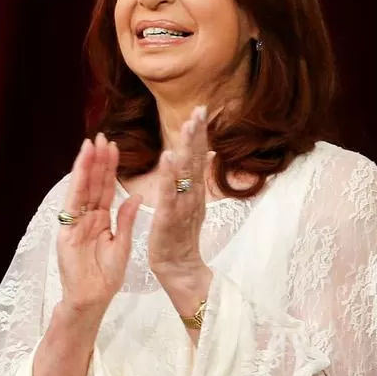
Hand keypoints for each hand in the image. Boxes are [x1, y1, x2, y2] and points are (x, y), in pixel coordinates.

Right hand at [56, 135, 142, 315]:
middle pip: (93, 184)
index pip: (106, 189)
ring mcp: (74, 223)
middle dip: (97, 160)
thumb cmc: (105, 277)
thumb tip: (137, 195)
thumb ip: (126, 220)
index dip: (110, 168)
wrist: (92, 299)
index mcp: (100, 220)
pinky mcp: (66, 231)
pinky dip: (77, 185)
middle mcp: (86, 217)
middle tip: (102, 136)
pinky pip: (73, 203)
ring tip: (91, 144)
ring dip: (86, 166)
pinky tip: (82, 168)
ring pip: (82, 189)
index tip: (114, 147)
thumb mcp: (122, 245)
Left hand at [148, 106, 213, 313]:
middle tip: (201, 108)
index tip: (202, 109)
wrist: (179, 267)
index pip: (198, 157)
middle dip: (198, 133)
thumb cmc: (181, 235)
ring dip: (187, 147)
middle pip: (197, 159)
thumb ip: (199, 179)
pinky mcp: (169, 217)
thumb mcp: (192, 203)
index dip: (200, 134)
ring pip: (186, 172)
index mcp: (195, 191)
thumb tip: (208, 154)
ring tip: (188, 125)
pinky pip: (169, 193)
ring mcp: (183, 206)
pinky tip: (168, 156)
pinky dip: (169, 174)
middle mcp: (193, 195)